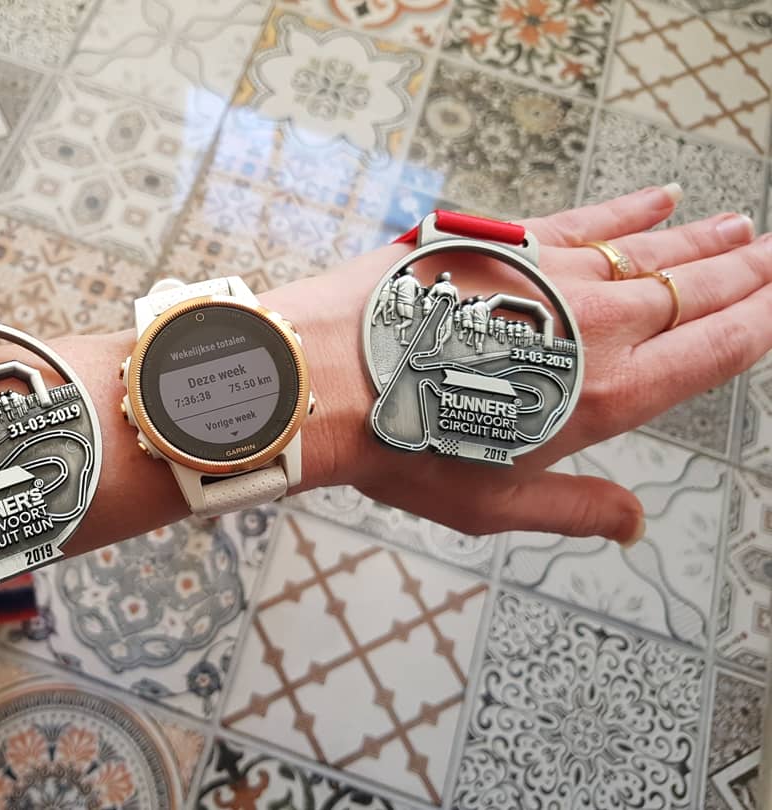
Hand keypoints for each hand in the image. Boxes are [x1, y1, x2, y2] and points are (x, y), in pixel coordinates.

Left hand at [297, 187, 769, 543]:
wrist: (329, 377)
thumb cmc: (405, 447)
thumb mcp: (494, 505)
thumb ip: (574, 510)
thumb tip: (632, 524)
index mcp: (605, 394)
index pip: (713, 351)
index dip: (761, 322)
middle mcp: (596, 326)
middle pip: (693, 292)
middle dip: (744, 274)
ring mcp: (553, 276)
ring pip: (652, 250)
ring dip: (702, 240)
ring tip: (743, 227)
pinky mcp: (507, 243)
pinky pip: (588, 218)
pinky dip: (630, 208)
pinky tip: (658, 197)